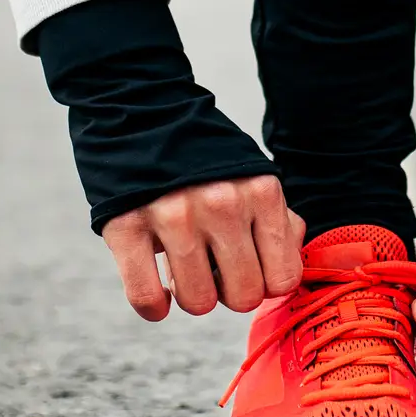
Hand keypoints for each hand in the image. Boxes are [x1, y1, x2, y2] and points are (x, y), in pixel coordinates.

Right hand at [101, 176, 304, 320]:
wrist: (139, 110)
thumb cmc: (201, 157)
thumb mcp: (251, 174)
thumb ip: (276, 216)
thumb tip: (288, 259)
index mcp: (260, 192)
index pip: (283, 279)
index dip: (264, 283)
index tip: (246, 268)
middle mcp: (221, 204)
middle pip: (243, 298)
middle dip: (228, 293)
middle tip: (212, 269)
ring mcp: (173, 215)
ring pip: (198, 302)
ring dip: (191, 295)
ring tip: (183, 269)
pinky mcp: (127, 225)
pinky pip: (147, 297)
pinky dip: (153, 305)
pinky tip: (158, 292)